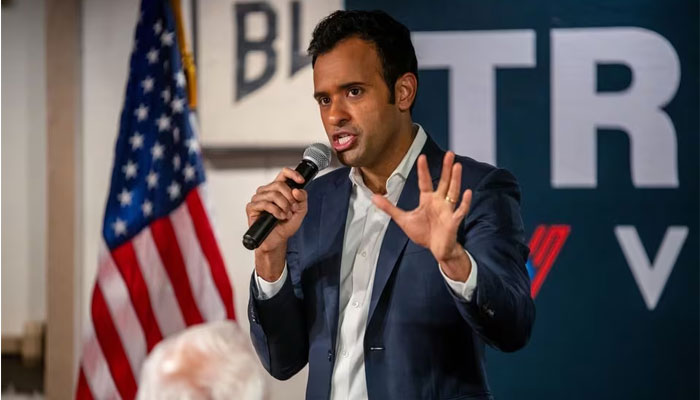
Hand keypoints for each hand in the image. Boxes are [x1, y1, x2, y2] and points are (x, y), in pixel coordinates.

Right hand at [245, 168, 307, 280]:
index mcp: (278, 189)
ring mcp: (258, 199)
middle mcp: (267, 191)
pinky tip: (279, 217)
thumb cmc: (286, 225)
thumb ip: (302, 199)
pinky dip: (275, 211)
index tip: (301, 180)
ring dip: (283, 206)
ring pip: (273, 194)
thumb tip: (296, 190)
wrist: (278, 240)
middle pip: (279, 184)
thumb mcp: (300, 211)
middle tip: (293, 208)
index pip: (283, 174)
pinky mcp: (252, 207)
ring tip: (286, 215)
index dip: (292, 174)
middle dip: (290, 198)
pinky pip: (265, 204)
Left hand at [372, 152, 471, 280]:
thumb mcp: (403, 220)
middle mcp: (439, 201)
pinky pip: (461, 210)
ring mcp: (448, 210)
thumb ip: (390, 208)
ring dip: (455, 179)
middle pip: (444, 182)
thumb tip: (373, 197)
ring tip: (457, 166)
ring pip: (453, 192)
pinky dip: (464, 202)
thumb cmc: (423, 233)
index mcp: (427, 200)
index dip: (423, 170)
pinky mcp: (454, 221)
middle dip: (446, 168)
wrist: (437, 249)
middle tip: (450, 153)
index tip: (422, 156)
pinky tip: (467, 192)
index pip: (425, 182)